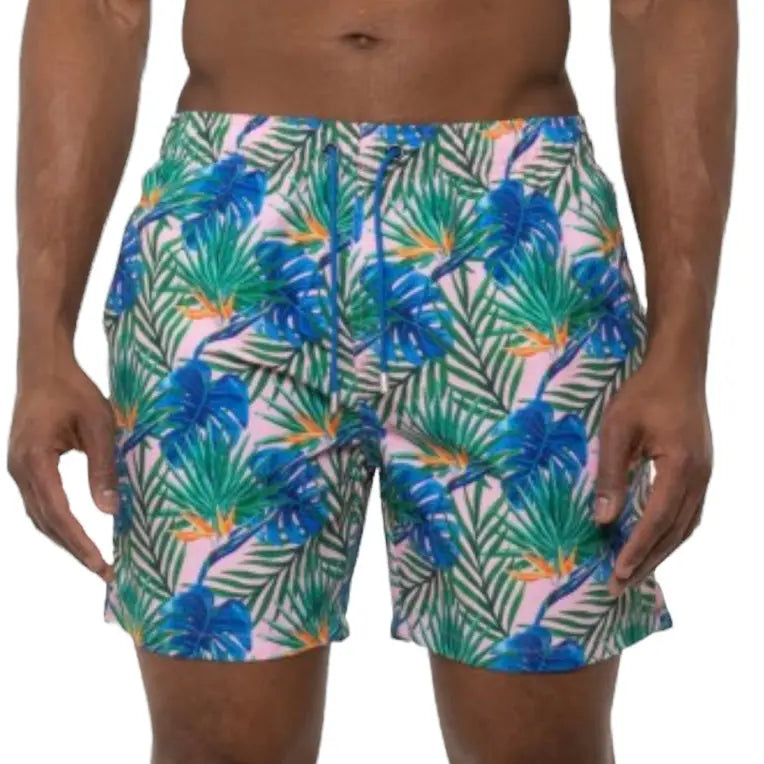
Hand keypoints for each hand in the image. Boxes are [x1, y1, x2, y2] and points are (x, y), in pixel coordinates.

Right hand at [7, 358, 117, 581]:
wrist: (44, 367)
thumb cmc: (74, 390)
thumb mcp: (100, 424)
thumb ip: (103, 467)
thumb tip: (110, 511)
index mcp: (35, 460)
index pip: (58, 514)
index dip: (80, 542)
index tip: (101, 564)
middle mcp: (19, 470)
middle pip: (46, 523)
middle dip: (75, 550)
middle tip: (105, 572)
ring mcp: (18, 469)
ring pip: (39, 517)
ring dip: (65, 540)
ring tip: (95, 561)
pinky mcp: (24, 466)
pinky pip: (40, 503)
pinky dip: (58, 523)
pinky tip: (78, 534)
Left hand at [594, 360, 712, 595]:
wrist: (678, 366)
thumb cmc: (643, 392)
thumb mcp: (617, 429)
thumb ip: (610, 475)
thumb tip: (602, 520)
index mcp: (681, 468)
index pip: (657, 520)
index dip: (637, 549)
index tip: (617, 573)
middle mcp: (700, 477)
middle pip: (675, 532)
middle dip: (647, 561)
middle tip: (621, 586)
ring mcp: (705, 474)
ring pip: (685, 526)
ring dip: (660, 551)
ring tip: (635, 572)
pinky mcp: (701, 469)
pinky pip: (689, 512)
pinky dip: (671, 533)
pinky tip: (655, 541)